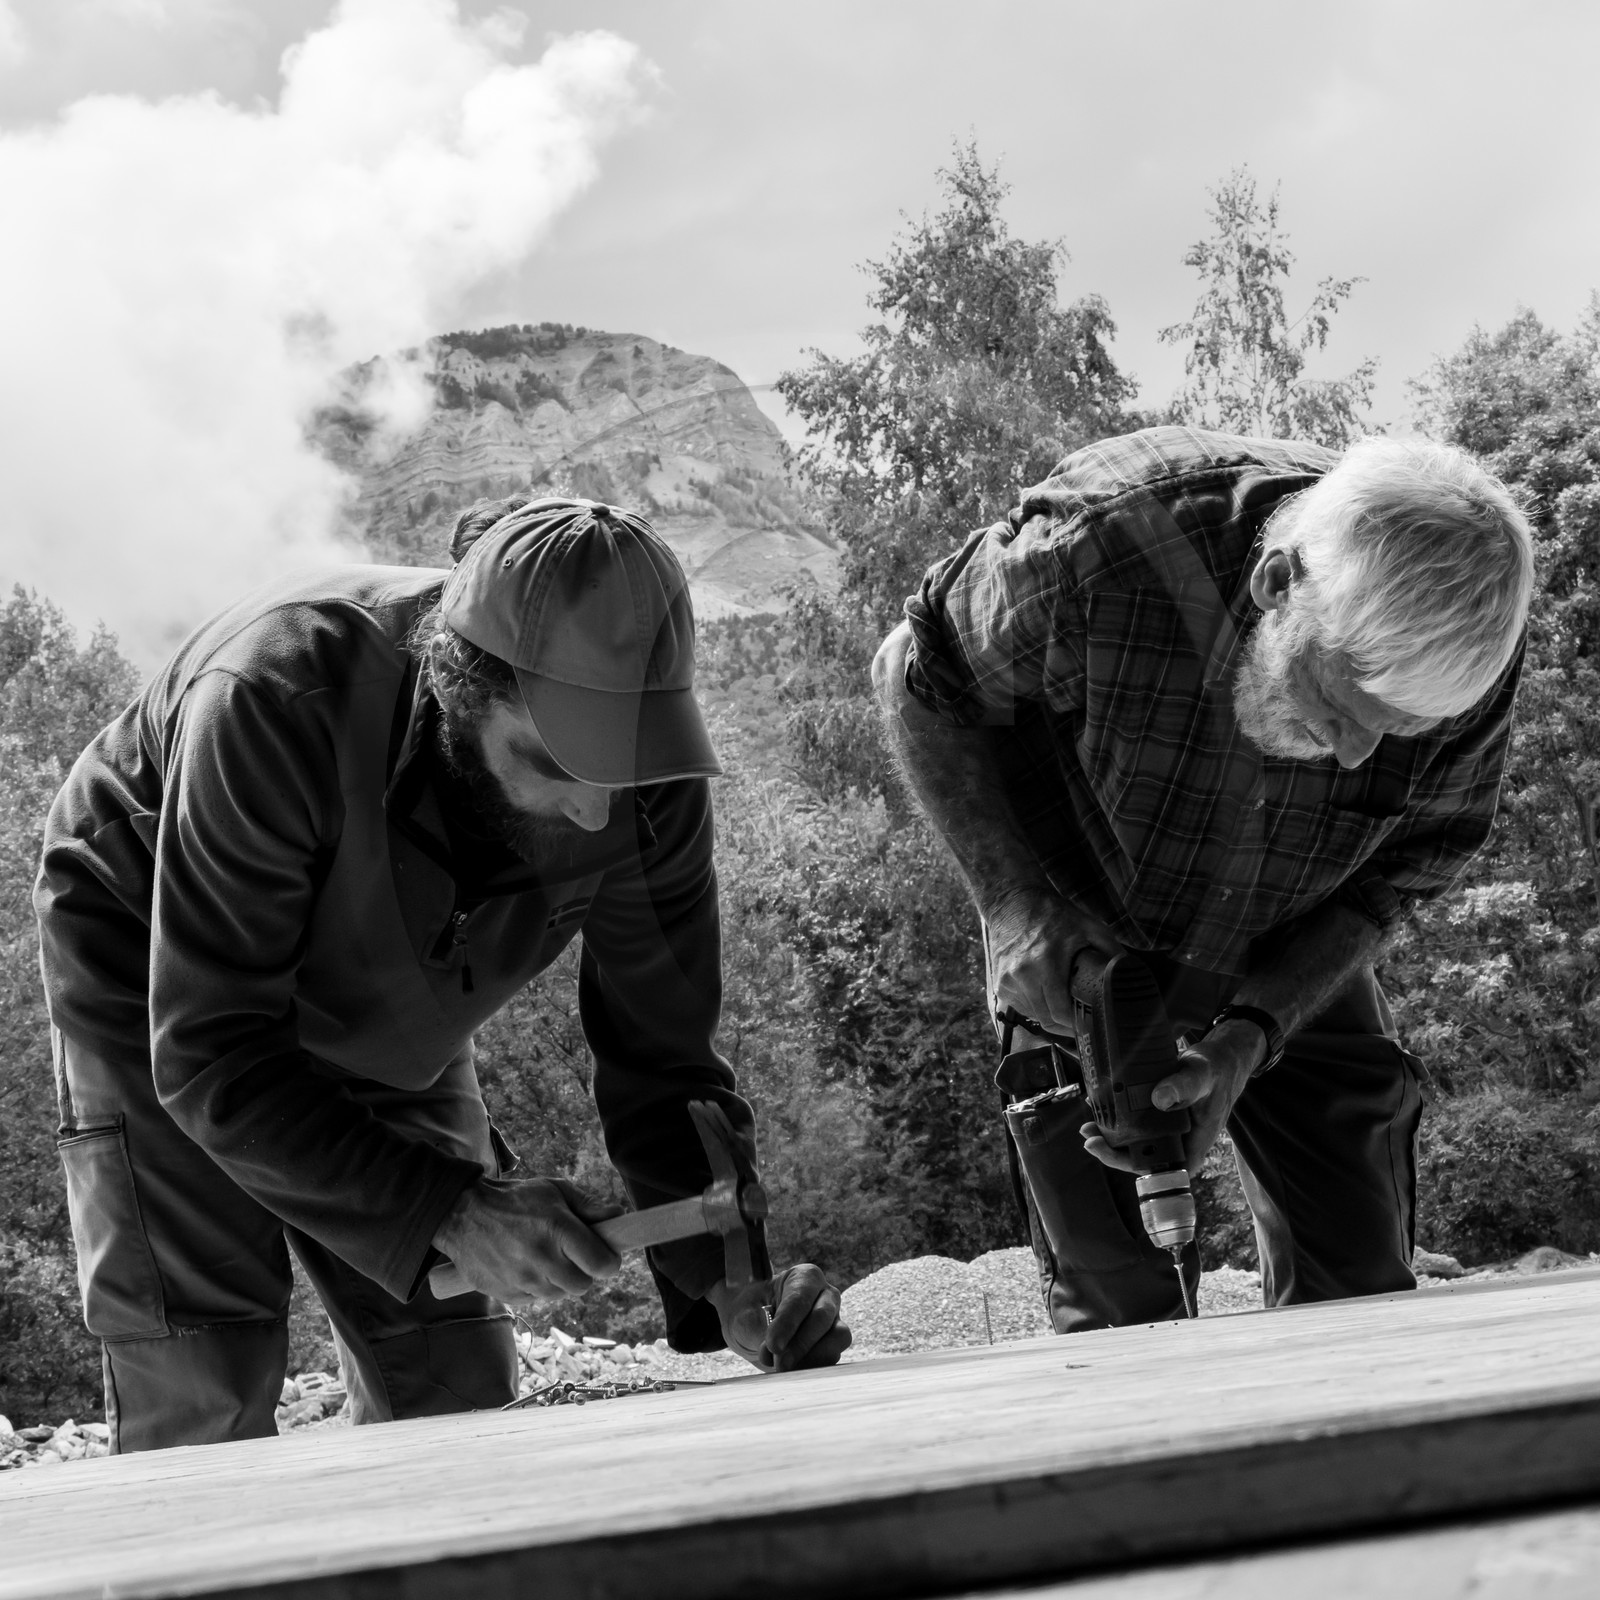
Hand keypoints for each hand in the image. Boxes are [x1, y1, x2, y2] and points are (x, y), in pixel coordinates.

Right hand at [428, 1177, 622, 1303]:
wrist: (463, 1214)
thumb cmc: (516, 1199)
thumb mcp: (555, 1190)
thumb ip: (589, 1206)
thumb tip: (619, 1216)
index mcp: (557, 1228)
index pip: (600, 1264)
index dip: (609, 1262)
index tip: (606, 1256)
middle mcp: (541, 1258)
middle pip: (582, 1285)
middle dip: (583, 1272)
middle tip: (572, 1255)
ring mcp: (521, 1279)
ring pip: (559, 1295)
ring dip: (559, 1280)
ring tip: (545, 1256)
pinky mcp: (505, 1294)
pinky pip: (535, 1300)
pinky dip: (536, 1287)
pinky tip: (525, 1265)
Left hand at [707, 1264, 851, 1372]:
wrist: (757, 1325)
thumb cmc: (752, 1312)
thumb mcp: (746, 1314)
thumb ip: (758, 1330)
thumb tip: (774, 1353)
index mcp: (804, 1277)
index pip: (800, 1298)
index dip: (788, 1322)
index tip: (773, 1345)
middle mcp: (826, 1295)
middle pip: (822, 1317)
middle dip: (801, 1343)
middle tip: (781, 1364)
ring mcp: (834, 1319)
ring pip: (838, 1337)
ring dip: (813, 1357)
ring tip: (786, 1370)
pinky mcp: (835, 1343)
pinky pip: (834, 1355)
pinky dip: (814, 1367)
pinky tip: (794, 1372)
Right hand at [986, 884, 1122, 1035]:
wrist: (1013, 901)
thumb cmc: (1053, 914)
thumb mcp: (1090, 926)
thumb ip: (1112, 951)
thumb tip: (1131, 974)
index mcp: (1045, 963)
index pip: (1060, 1013)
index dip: (1076, 1024)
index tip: (1089, 1025)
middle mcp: (1022, 975)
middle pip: (1047, 1020)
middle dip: (1066, 1025)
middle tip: (1081, 1021)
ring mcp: (1008, 981)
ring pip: (1034, 1016)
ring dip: (1050, 1016)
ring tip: (1064, 1005)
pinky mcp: (1000, 984)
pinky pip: (1021, 1007)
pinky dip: (1036, 1007)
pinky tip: (1046, 995)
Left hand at [1080, 1019, 1266, 1174]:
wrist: (1221, 1057)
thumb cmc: (1218, 1068)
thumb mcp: (1201, 1074)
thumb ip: (1184, 1086)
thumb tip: (1159, 1099)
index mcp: (1194, 1142)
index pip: (1163, 1168)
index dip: (1133, 1165)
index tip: (1110, 1154)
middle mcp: (1180, 1140)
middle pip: (1143, 1157)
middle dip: (1113, 1152)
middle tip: (1089, 1136)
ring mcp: (1168, 1129)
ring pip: (1137, 1141)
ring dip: (1111, 1137)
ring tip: (1088, 1126)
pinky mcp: (1159, 1114)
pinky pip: (1136, 1123)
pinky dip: (1118, 1118)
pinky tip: (1099, 1106)